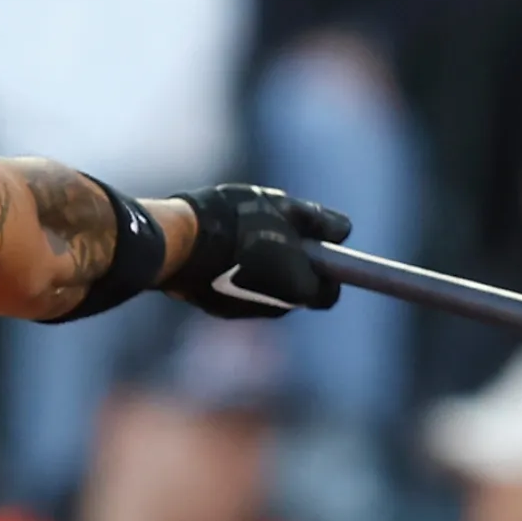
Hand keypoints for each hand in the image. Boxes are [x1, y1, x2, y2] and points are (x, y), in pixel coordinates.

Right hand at [162, 184, 351, 318]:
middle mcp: (276, 308)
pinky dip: (236, 277)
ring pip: (266, 293)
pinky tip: (220, 252)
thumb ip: (318, 220)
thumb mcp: (282, 208)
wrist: (178, 243)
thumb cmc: (236, 222)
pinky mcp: (217, 310)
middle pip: (295, 291)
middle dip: (292, 267)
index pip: (329, 293)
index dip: (327, 270)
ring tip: (244, 239)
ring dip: (263, 271)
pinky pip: (238, 294)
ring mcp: (244, 312)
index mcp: (300, 288)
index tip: (317, 248)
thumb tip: (343, 229)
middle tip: (278, 235)